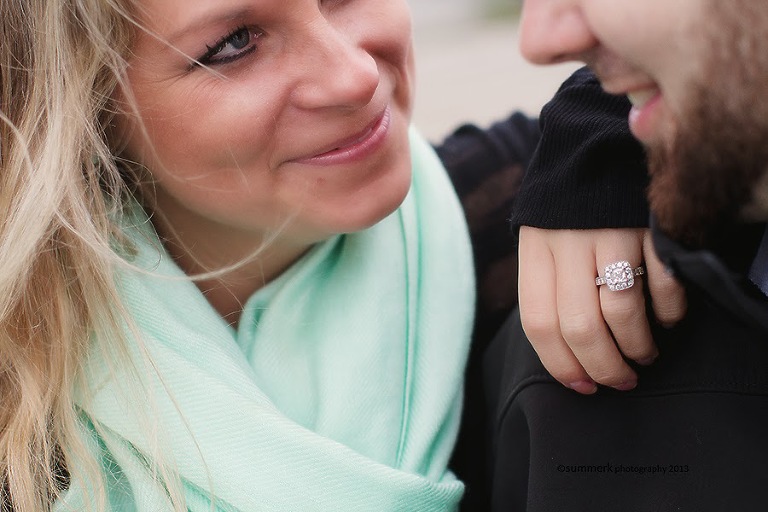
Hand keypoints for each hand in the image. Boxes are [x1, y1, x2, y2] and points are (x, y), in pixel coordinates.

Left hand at [517, 226, 686, 393]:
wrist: (589, 146)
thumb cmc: (563, 211)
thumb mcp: (537, 241)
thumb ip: (543, 287)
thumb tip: (562, 351)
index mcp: (534, 251)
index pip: (538, 323)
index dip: (560, 364)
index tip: (581, 386)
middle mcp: (567, 244)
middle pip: (580, 327)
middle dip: (602, 367)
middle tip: (619, 381)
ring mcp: (609, 233)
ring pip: (621, 312)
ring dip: (636, 346)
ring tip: (643, 356)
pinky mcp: (647, 224)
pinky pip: (662, 283)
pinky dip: (669, 312)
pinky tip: (667, 320)